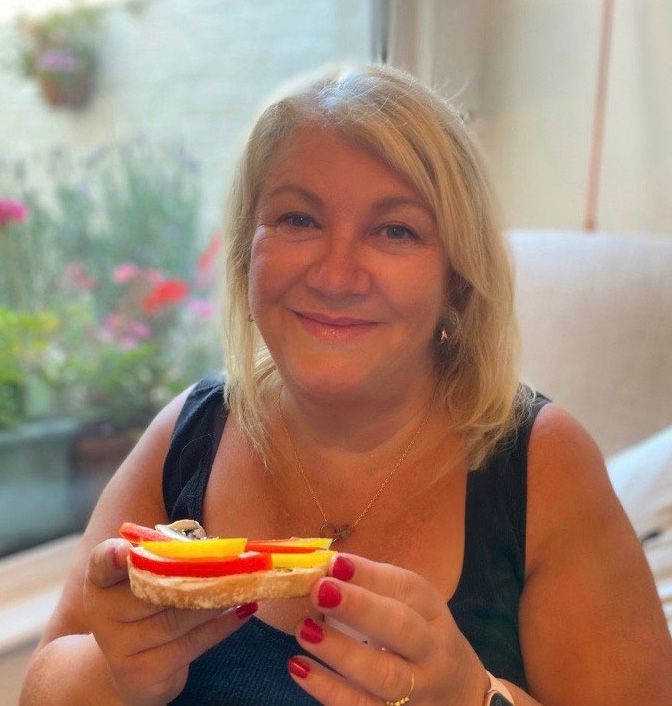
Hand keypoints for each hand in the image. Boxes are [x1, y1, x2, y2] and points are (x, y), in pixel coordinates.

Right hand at [83, 538, 256, 705]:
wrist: (132, 669)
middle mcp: (104, 615)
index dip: (111, 555)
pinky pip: (191, 644)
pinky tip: (242, 611)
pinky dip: (221, 626)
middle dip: (195, 574)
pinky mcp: (144, 673)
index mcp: (102, 582)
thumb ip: (166, 559)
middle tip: (229, 561)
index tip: (125, 550)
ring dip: (215, 600)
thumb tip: (208, 547)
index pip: (101, 563)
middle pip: (153, 589)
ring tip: (242, 584)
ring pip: (177, 618)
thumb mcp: (145, 582)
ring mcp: (121, 648)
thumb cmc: (148, 609)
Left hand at [289, 553, 488, 704]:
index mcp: (431, 611)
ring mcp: (417, 690)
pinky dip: (329, 691)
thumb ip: (370, 585)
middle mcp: (430, 650)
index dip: (370, 575)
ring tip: (304, 630)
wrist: (456, 693)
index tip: (335, 563)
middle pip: (402, 629)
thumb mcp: (408, 604)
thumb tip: (323, 564)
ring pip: (384, 676)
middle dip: (360, 609)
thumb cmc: (417, 634)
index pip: (406, 589)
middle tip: (320, 591)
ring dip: (341, 653)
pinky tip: (300, 668)